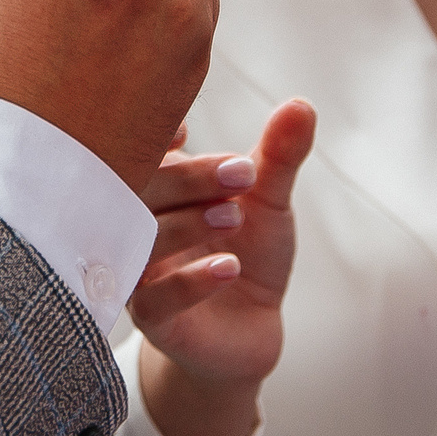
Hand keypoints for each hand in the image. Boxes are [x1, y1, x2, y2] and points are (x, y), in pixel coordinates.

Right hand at [135, 98, 311, 435]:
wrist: (248, 331)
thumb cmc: (248, 253)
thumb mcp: (266, 201)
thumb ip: (278, 157)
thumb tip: (301, 105)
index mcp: (155, 185)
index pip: (139, 151)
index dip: (153, 135)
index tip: (188, 130)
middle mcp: (135, 223)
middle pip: (138, 190)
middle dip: (188, 179)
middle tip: (240, 174)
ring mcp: (138, 270)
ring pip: (141, 242)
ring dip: (187, 226)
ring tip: (234, 218)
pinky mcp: (152, 319)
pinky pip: (155, 299)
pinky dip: (191, 280)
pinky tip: (230, 266)